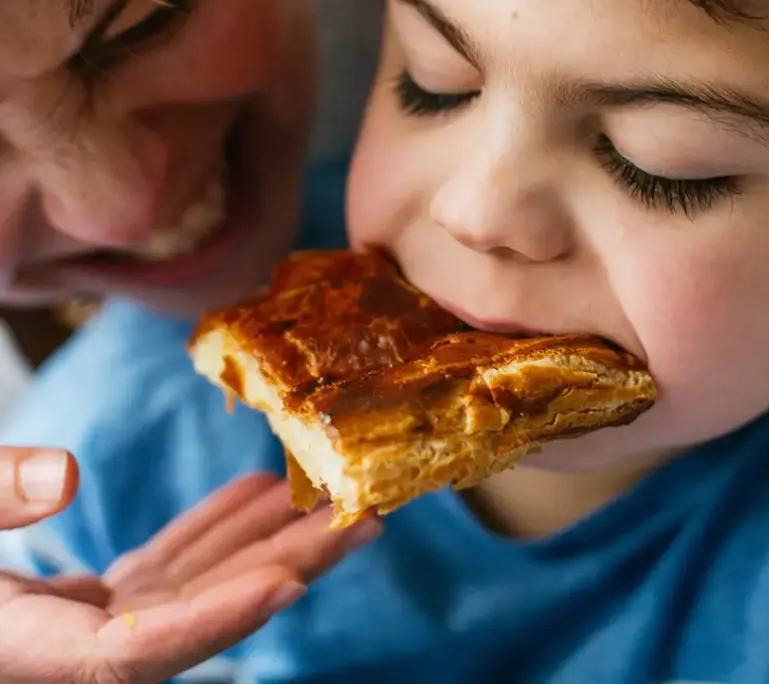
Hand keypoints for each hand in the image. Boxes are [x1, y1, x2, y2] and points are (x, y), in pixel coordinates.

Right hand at [0, 459, 378, 683]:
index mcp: (12, 654)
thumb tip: (68, 480)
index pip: (125, 656)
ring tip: (330, 494)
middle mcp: (51, 657)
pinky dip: (204, 534)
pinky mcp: (65, 610)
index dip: (211, 623)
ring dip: (257, 540)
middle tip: (365, 515)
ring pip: (182, 590)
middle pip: (186, 620)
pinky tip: (253, 495)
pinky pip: (153, 573)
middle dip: (279, 568)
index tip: (288, 581)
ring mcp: (63, 633)